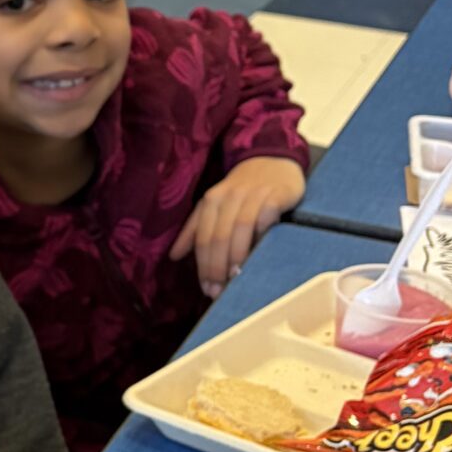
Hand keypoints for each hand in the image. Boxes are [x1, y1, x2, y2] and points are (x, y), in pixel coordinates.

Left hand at [170, 155, 306, 298]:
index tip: (207, 289)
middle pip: (219, 236)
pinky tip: (261, 253)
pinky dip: (262, 234)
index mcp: (211, 200)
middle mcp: (229, 196)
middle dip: (217, 267)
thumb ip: (194, 229)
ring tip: (236, 278)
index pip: (203, 238)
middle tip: (220, 291)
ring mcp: (254, 194)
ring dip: (237, 256)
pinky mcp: (277, 193)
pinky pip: (266, 216)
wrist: (273, 159)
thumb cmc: (242, 189)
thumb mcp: (214, 205)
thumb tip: (174, 257)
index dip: (203, 266)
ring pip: (240, 228)